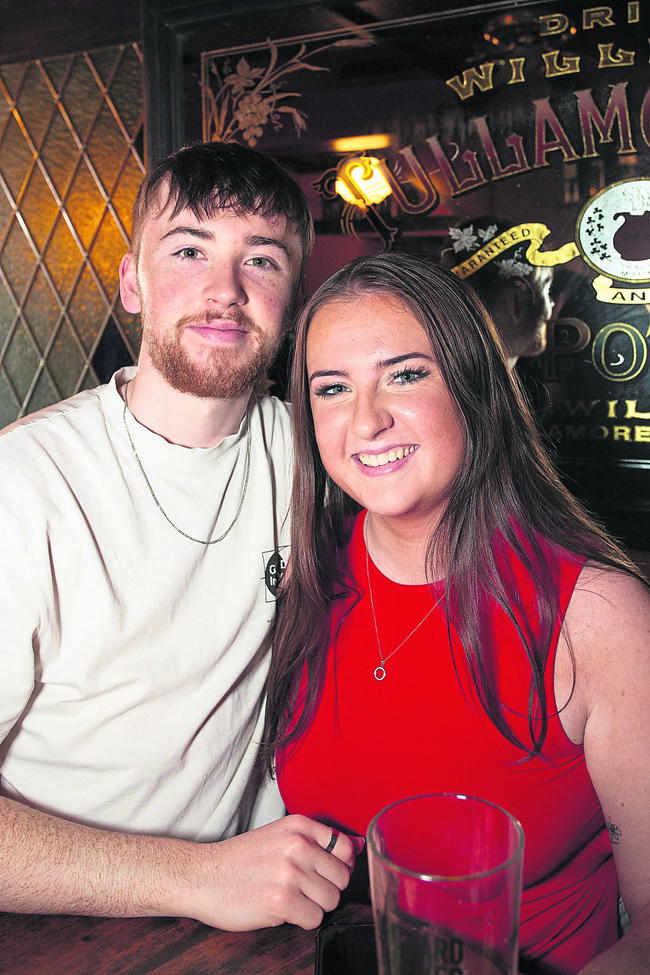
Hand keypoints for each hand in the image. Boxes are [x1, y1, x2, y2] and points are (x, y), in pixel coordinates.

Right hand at [175, 815, 361, 930]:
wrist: (202, 876)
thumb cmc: (239, 859)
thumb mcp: (280, 836)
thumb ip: (319, 840)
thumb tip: (358, 845)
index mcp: (299, 826)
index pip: (346, 848)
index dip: (339, 867)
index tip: (323, 872)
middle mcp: (298, 846)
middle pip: (342, 879)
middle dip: (325, 889)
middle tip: (301, 888)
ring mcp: (291, 873)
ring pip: (331, 901)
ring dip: (313, 906)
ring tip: (289, 898)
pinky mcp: (282, 901)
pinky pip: (315, 920)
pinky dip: (301, 921)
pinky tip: (281, 909)